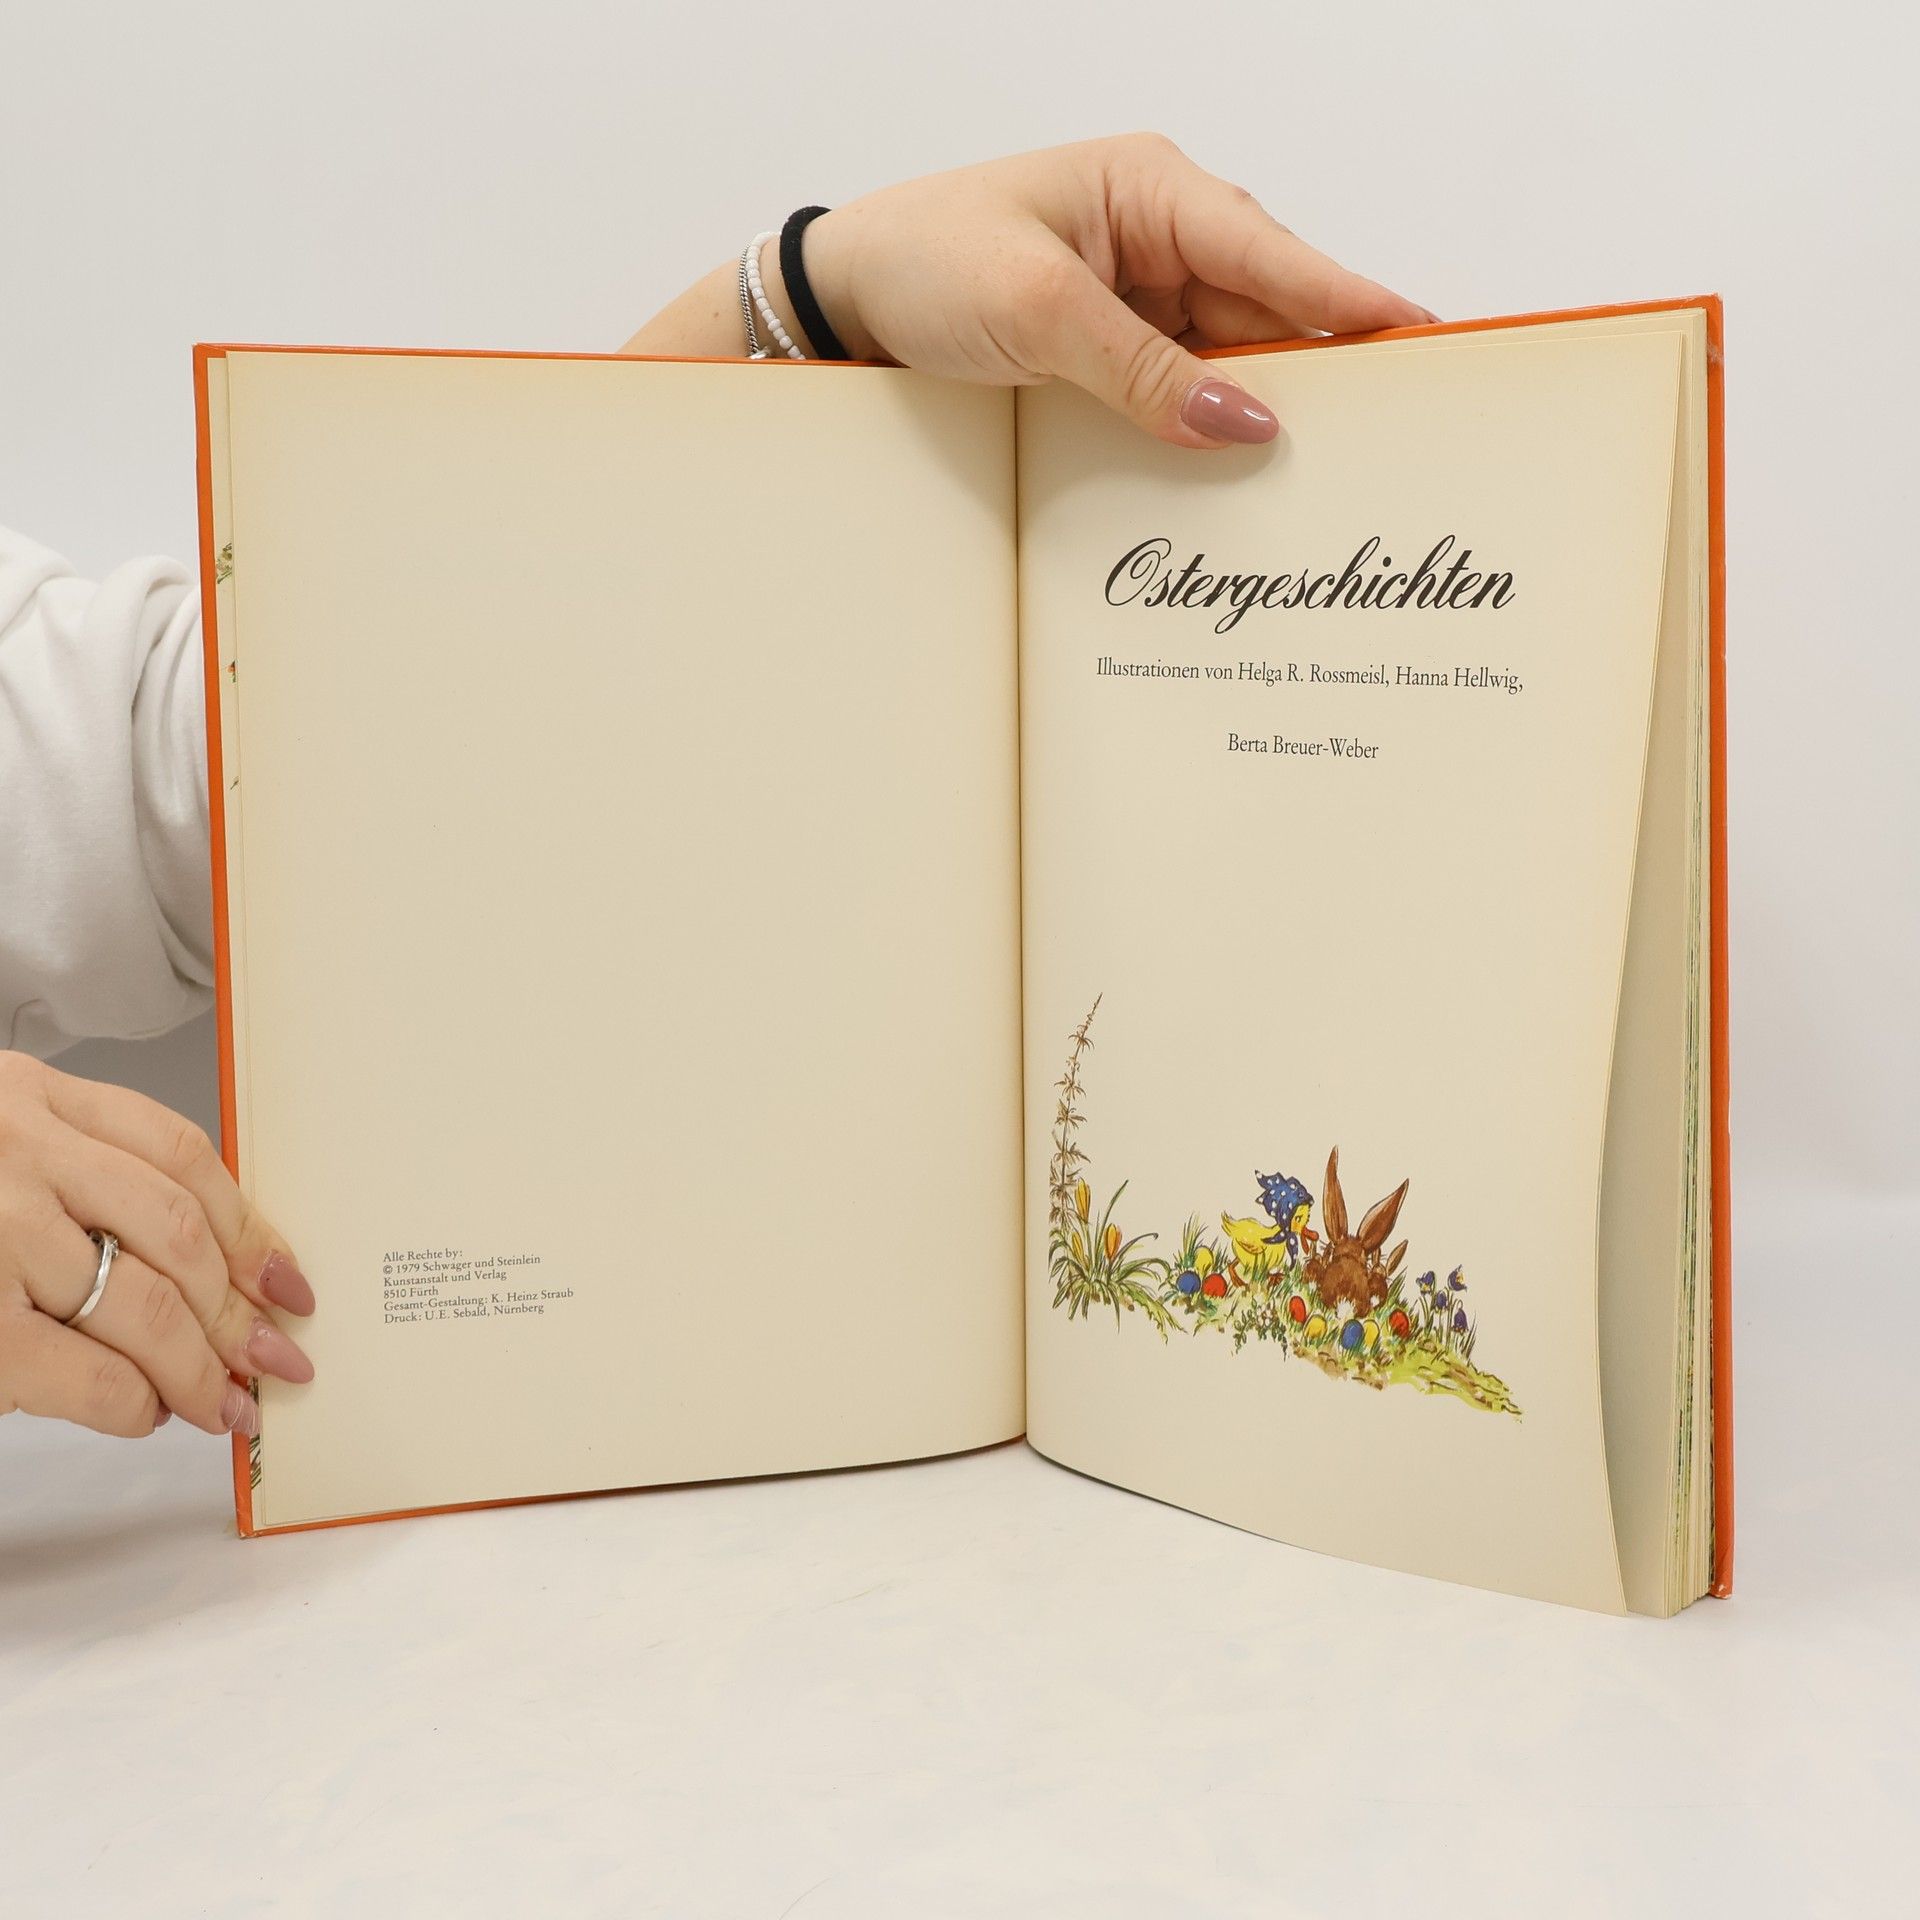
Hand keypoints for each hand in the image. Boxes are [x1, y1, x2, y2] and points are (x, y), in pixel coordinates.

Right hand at [0, 1052, 312, 1438]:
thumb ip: (80, 1176)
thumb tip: (210, 1269)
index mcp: (28, 1096)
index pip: (180, 1155)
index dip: (250, 1224)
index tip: (288, 1280)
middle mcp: (12, 1150)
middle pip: (174, 1233)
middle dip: (240, 1308)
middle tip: (278, 1358)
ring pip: (143, 1303)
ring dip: (201, 1366)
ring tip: (225, 1403)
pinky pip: (88, 1371)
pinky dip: (134, 1401)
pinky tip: (147, 1413)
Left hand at [626, 134, 1433, 447]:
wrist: (844, 299)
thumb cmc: (926, 261)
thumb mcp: (1038, 313)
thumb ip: (1145, 371)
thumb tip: (1246, 426)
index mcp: (1154, 192)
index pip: (1279, 258)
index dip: (1357, 307)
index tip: (1426, 347)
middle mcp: (1162, 238)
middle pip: (1271, 314)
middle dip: (1321, 375)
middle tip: (1384, 440)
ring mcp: (1141, 296)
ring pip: (1231, 362)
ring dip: (1261, 414)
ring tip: (1321, 476)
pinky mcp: (1113, 347)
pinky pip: (1182, 390)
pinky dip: (1205, 429)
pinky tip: (1234, 474)